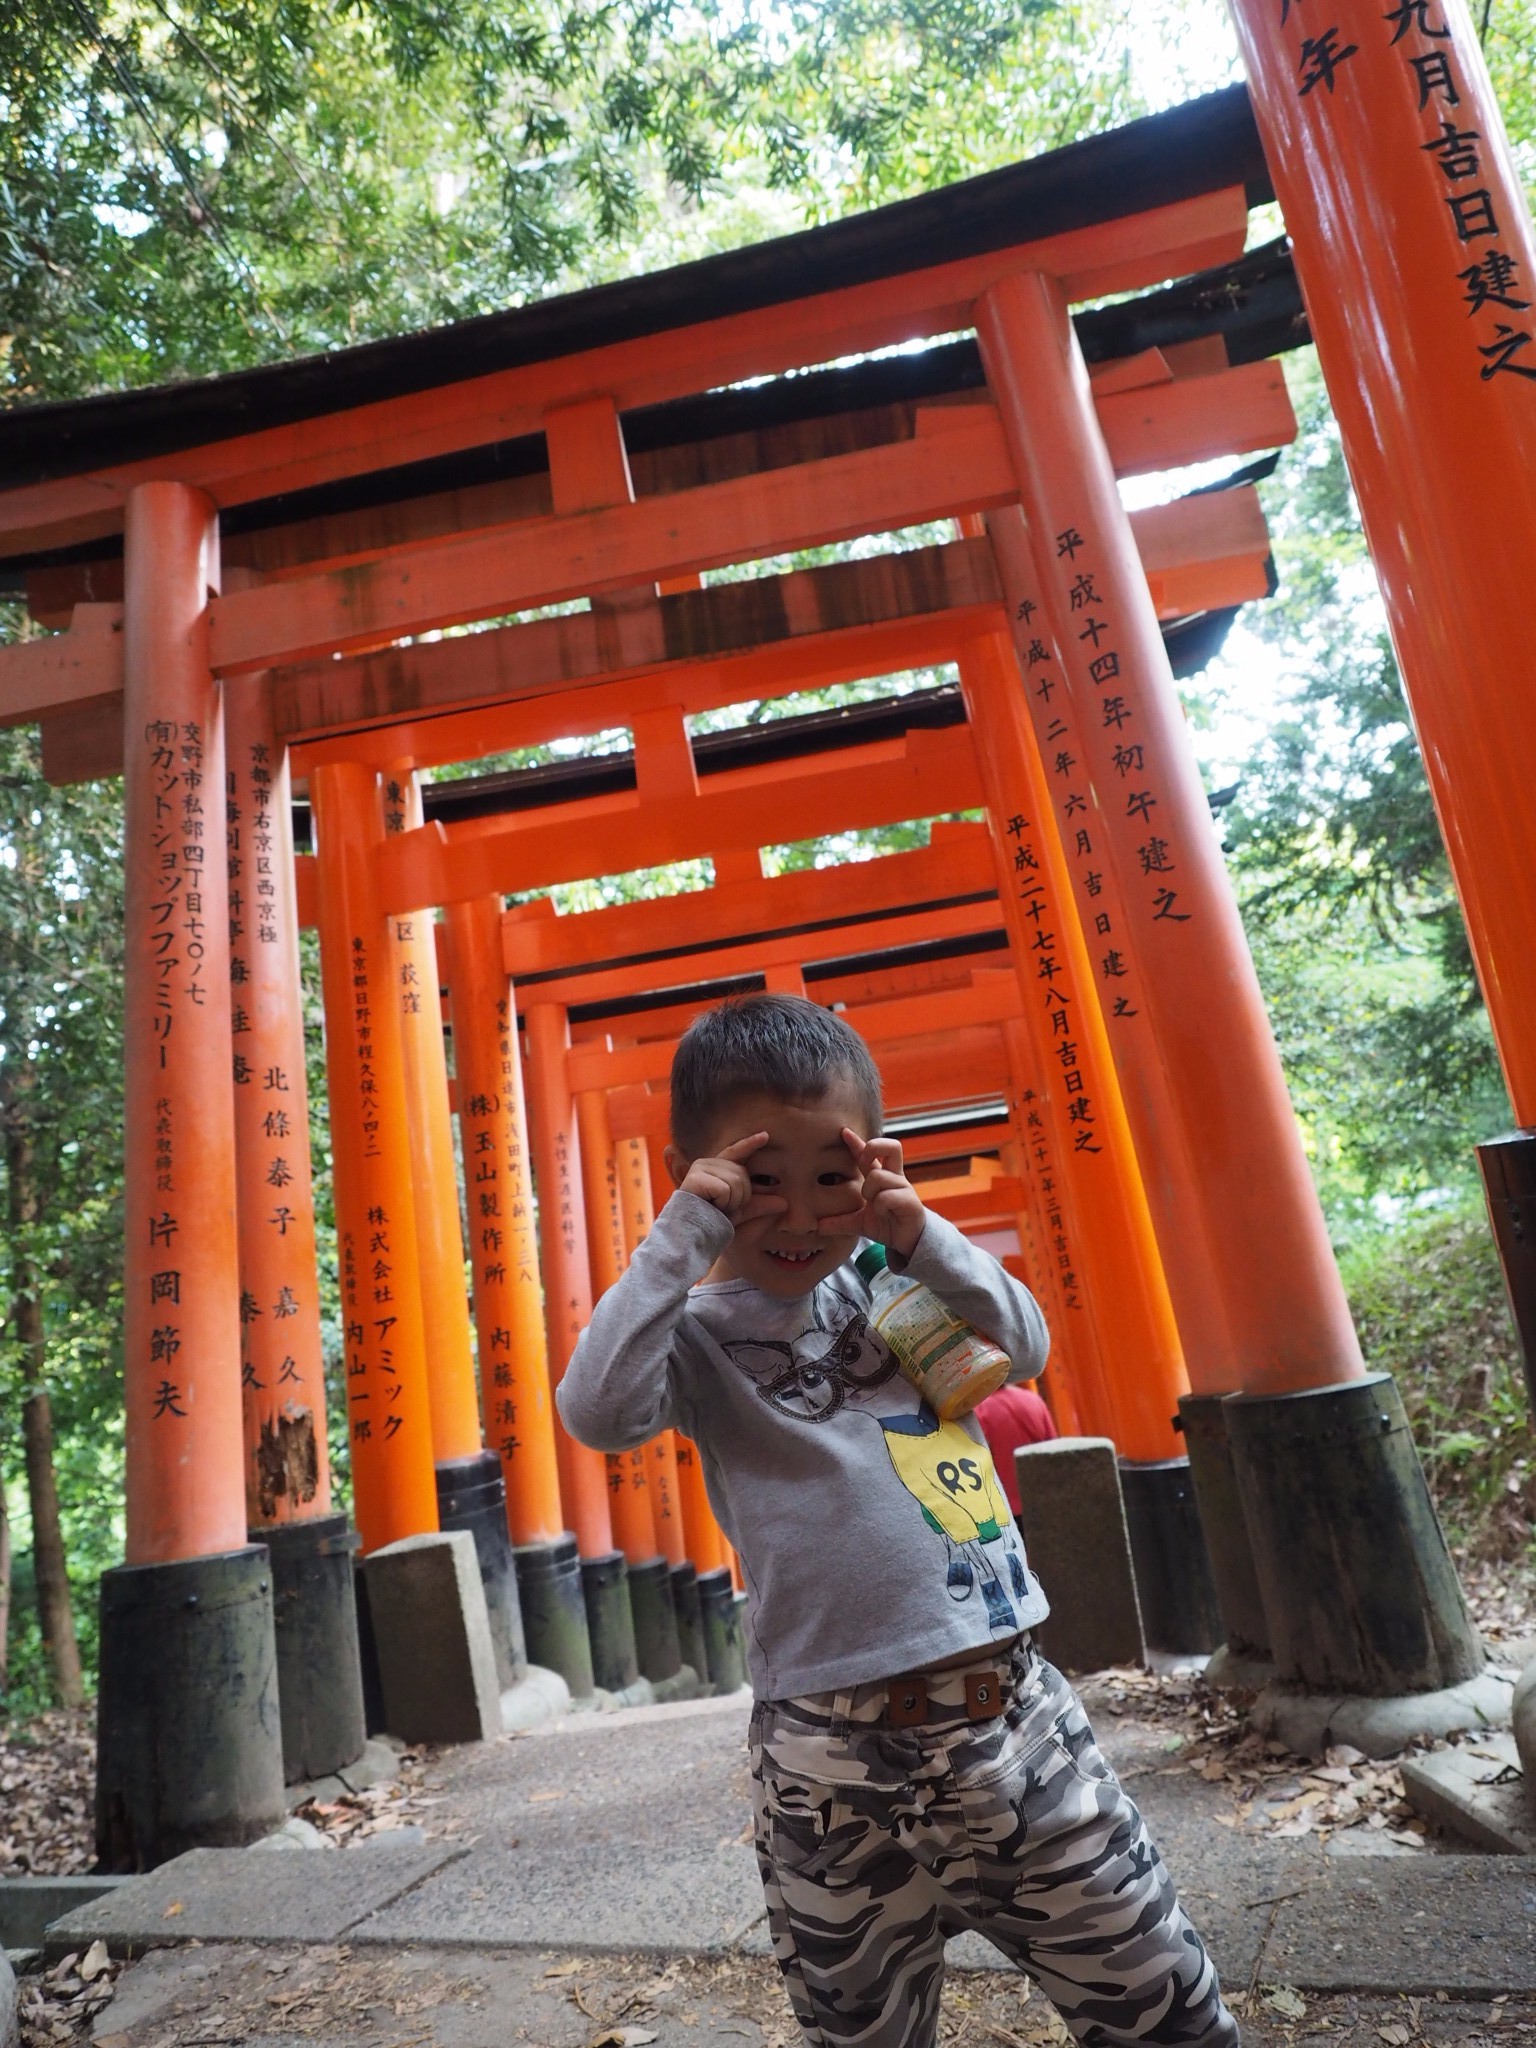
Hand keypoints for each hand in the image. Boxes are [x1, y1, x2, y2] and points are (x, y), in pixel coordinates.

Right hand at [679, 1133, 788, 1227]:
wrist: (692, 1237)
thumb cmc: (713, 1224)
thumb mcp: (741, 1214)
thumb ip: (759, 1205)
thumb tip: (785, 1203)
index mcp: (715, 1169)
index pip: (736, 1152)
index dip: (750, 1144)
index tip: (766, 1135)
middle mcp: (705, 1164)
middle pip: (741, 1173)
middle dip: (740, 1197)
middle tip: (723, 1209)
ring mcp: (699, 1169)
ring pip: (736, 1180)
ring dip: (732, 1202)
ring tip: (716, 1209)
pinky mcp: (696, 1178)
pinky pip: (726, 1188)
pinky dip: (724, 1203)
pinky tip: (711, 1208)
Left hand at [818, 1129, 925, 1260]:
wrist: (907, 1242)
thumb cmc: (886, 1225)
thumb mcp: (858, 1223)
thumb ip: (840, 1221)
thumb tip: (818, 1225)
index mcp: (882, 1178)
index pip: (870, 1155)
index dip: (857, 1143)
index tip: (844, 1132)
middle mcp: (894, 1178)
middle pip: (892, 1146)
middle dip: (873, 1147)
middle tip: (863, 1162)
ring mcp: (904, 1187)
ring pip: (879, 1176)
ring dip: (870, 1190)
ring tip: (873, 1205)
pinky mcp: (910, 1201)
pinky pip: (888, 1196)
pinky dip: (881, 1205)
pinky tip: (883, 1213)